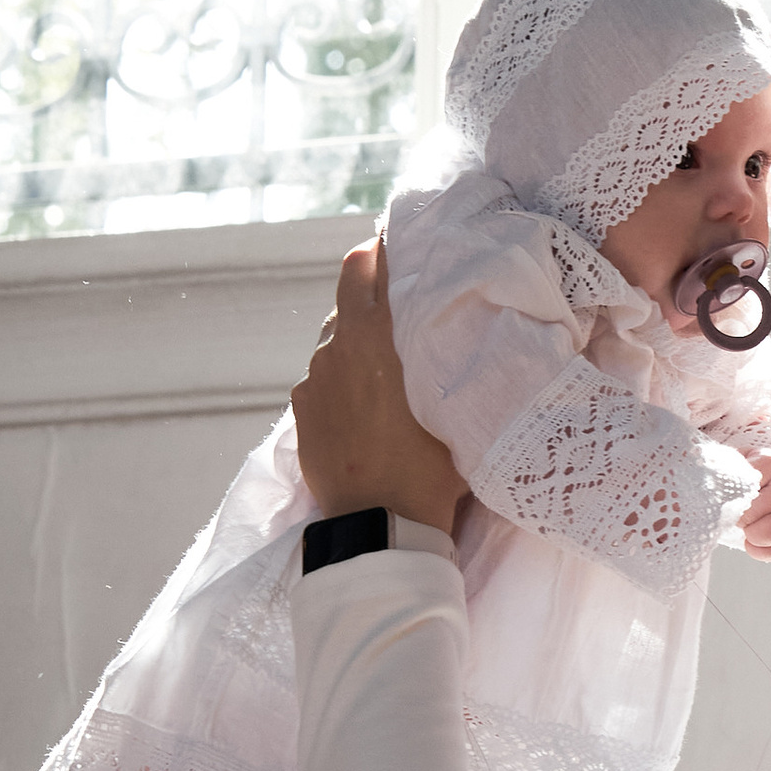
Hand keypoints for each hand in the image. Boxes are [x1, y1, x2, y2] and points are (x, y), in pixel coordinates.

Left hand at [293, 238, 464, 529]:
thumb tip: (470, 332)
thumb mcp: (456, 408)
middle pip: (348, 288)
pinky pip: (323, 376)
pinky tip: (364, 403)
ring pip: (334, 337)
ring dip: (357, 338)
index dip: (386, 248)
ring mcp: (313, 378)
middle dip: (369, 281)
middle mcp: (337, 347)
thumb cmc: (429, 470)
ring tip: (386, 362)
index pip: (369, 263)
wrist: (380, 527)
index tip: (404, 243)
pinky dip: (341, 378)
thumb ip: (455, 361)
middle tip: (397, 288)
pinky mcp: (301, 409)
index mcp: (375, 337)